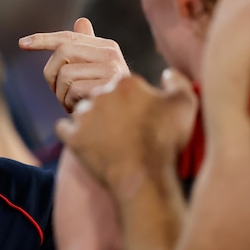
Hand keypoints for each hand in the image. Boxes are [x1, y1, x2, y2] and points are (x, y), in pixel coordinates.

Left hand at [18, 17, 129, 112]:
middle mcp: (112, 55)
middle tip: (58, 92)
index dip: (43, 39)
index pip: (68, 37)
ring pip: (65, 74)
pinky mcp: (108, 89)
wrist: (123, 126)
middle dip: (52, 75)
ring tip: (72, 104)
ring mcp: (112, 71)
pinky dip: (69, 103)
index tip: (22, 43)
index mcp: (107, 47)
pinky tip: (79, 110)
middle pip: (62, 52)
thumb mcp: (95, 73)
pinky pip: (73, 90)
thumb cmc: (103, 98)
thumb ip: (87, 49)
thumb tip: (82, 21)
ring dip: (60, 94)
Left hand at [54, 70, 196, 193]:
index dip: (134, 102)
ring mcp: (84, 116)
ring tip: (107, 139)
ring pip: (83, 111)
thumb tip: (167, 73)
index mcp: (126, 83)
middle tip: (124, 130)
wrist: (143, 176)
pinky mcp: (73, 137)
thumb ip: (178, 82)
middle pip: (103, 97)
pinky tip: (86, 142)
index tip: (141, 118)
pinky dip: (73, 134)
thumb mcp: (184, 105)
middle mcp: (101, 94)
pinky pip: (64, 129)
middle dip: (112, 110)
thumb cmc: (164, 141)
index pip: (125, 88)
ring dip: (92, 122)